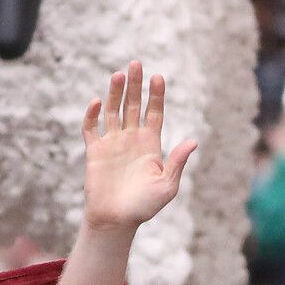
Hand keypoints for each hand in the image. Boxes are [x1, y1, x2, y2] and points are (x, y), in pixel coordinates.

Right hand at [81, 62, 197, 232]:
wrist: (116, 221)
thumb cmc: (144, 206)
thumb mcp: (167, 185)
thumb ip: (177, 162)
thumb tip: (193, 141)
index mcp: (150, 145)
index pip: (154, 113)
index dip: (156, 95)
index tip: (158, 77)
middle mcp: (131, 139)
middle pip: (134, 105)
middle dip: (136, 85)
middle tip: (136, 63)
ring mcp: (112, 143)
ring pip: (113, 111)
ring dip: (116, 93)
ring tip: (120, 75)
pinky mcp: (95, 151)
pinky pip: (91, 128)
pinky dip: (92, 114)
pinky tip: (97, 102)